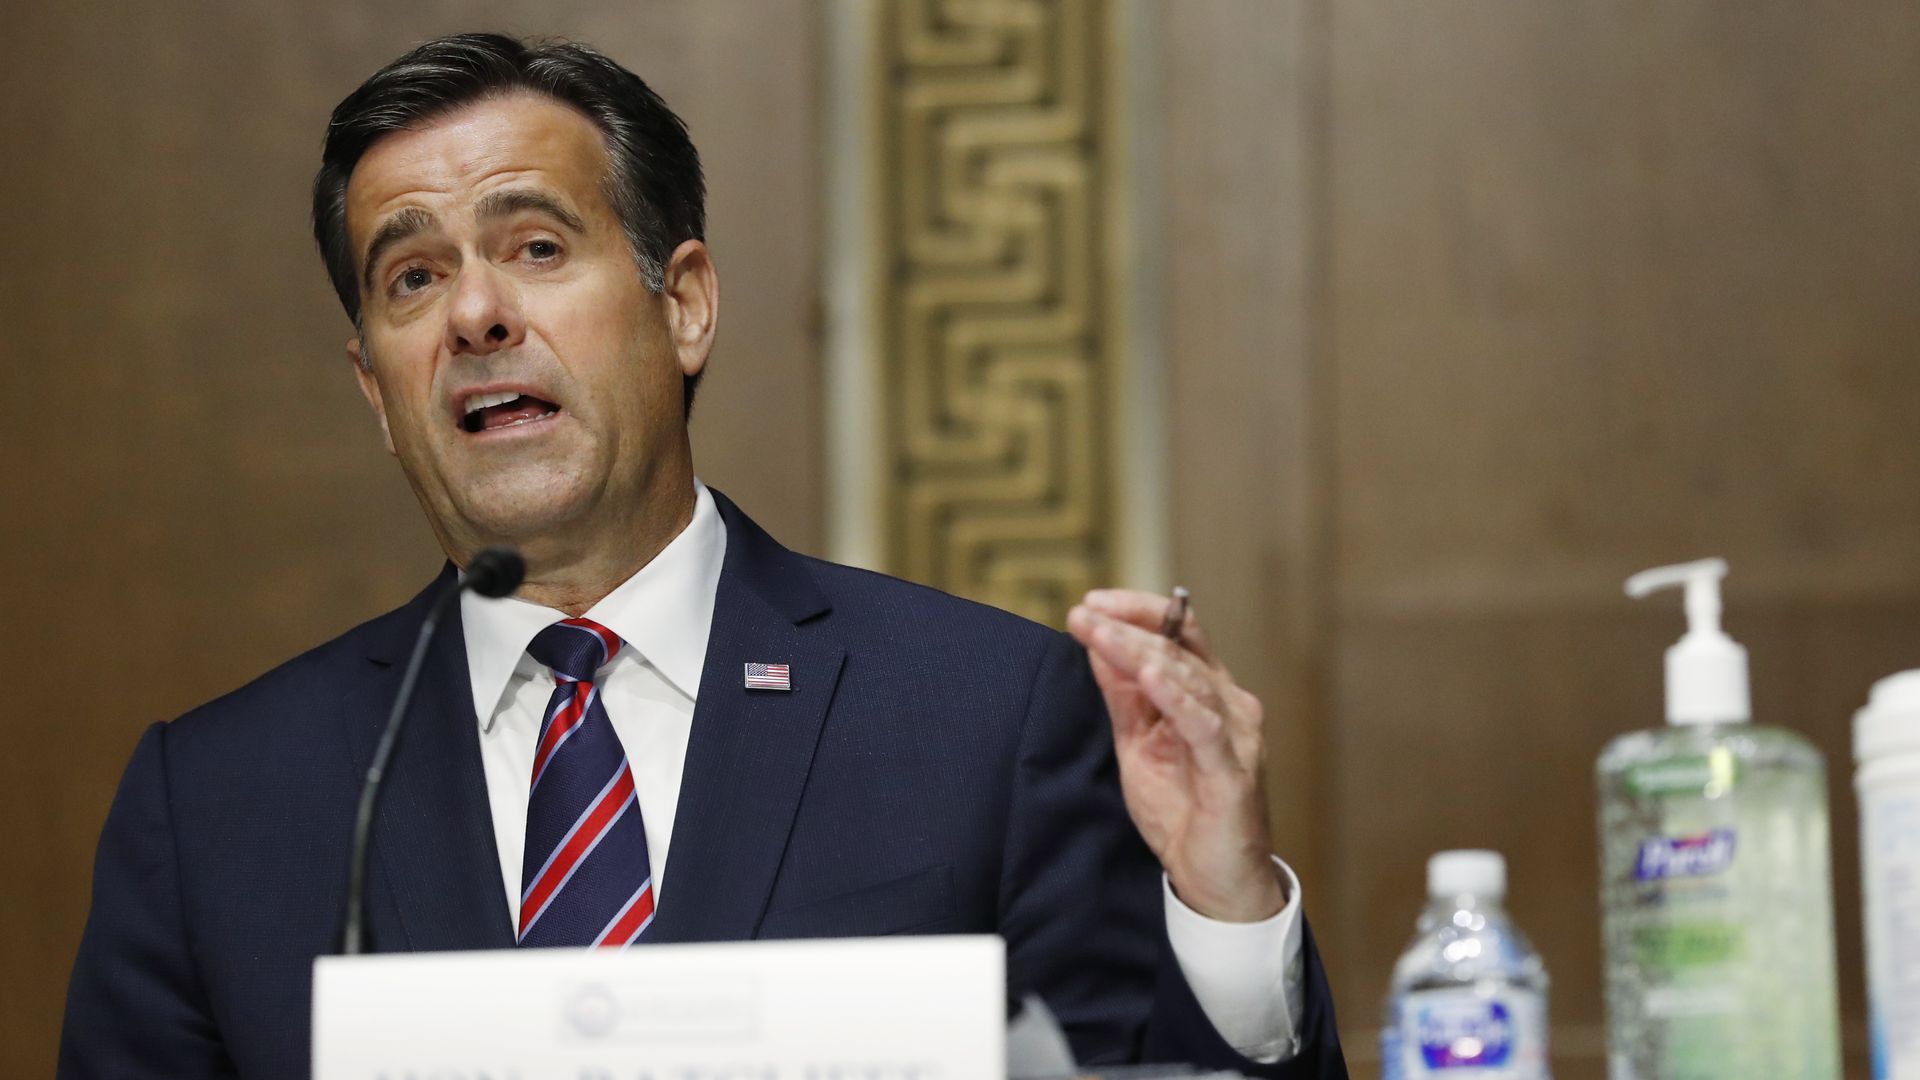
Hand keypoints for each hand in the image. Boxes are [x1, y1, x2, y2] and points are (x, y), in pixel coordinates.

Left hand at [1066, 589, 1285, 922]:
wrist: (1212, 878)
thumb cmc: (1181, 810)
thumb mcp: (1138, 744)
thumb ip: (1123, 697)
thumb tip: (1096, 645)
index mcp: (1208, 693)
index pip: (1179, 633)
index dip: (1138, 611)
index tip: (1091, 602)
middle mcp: (1230, 705)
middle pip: (1177, 650)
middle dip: (1125, 629)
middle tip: (1082, 614)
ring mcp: (1237, 736)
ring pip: (1187, 680)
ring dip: (1139, 653)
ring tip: (1103, 634)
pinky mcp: (1232, 772)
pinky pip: (1204, 727)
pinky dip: (1176, 698)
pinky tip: (1148, 676)